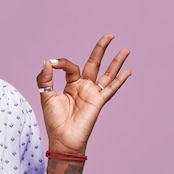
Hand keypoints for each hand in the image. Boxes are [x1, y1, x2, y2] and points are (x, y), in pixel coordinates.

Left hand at [36, 33, 130, 154]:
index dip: (62, 62)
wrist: (63, 138)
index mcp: (71, 84)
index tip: (53, 64)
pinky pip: (110, 89)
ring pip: (107, 73)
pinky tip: (128, 71)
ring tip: (125, 49)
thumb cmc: (54, 120)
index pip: (71, 66)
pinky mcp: (98, 101)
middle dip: (101, 49)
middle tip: (110, 35)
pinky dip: (119, 80)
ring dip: (116, 62)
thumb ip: (45, 78)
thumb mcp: (46, 95)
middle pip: (94, 63)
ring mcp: (93, 93)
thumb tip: (47, 61)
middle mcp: (84, 86)